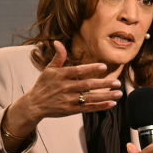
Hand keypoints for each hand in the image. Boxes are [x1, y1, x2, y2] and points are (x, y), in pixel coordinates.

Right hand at [4, 41, 121, 136]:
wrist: (34, 104)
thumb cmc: (44, 84)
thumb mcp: (49, 69)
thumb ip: (58, 56)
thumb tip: (58, 42)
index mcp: (61, 75)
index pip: (78, 71)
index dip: (91, 68)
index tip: (104, 66)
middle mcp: (66, 88)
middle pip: (87, 85)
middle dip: (103, 84)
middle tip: (117, 82)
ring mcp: (69, 100)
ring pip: (90, 97)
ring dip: (105, 96)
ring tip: (118, 93)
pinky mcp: (71, 110)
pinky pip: (88, 108)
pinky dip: (100, 106)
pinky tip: (111, 104)